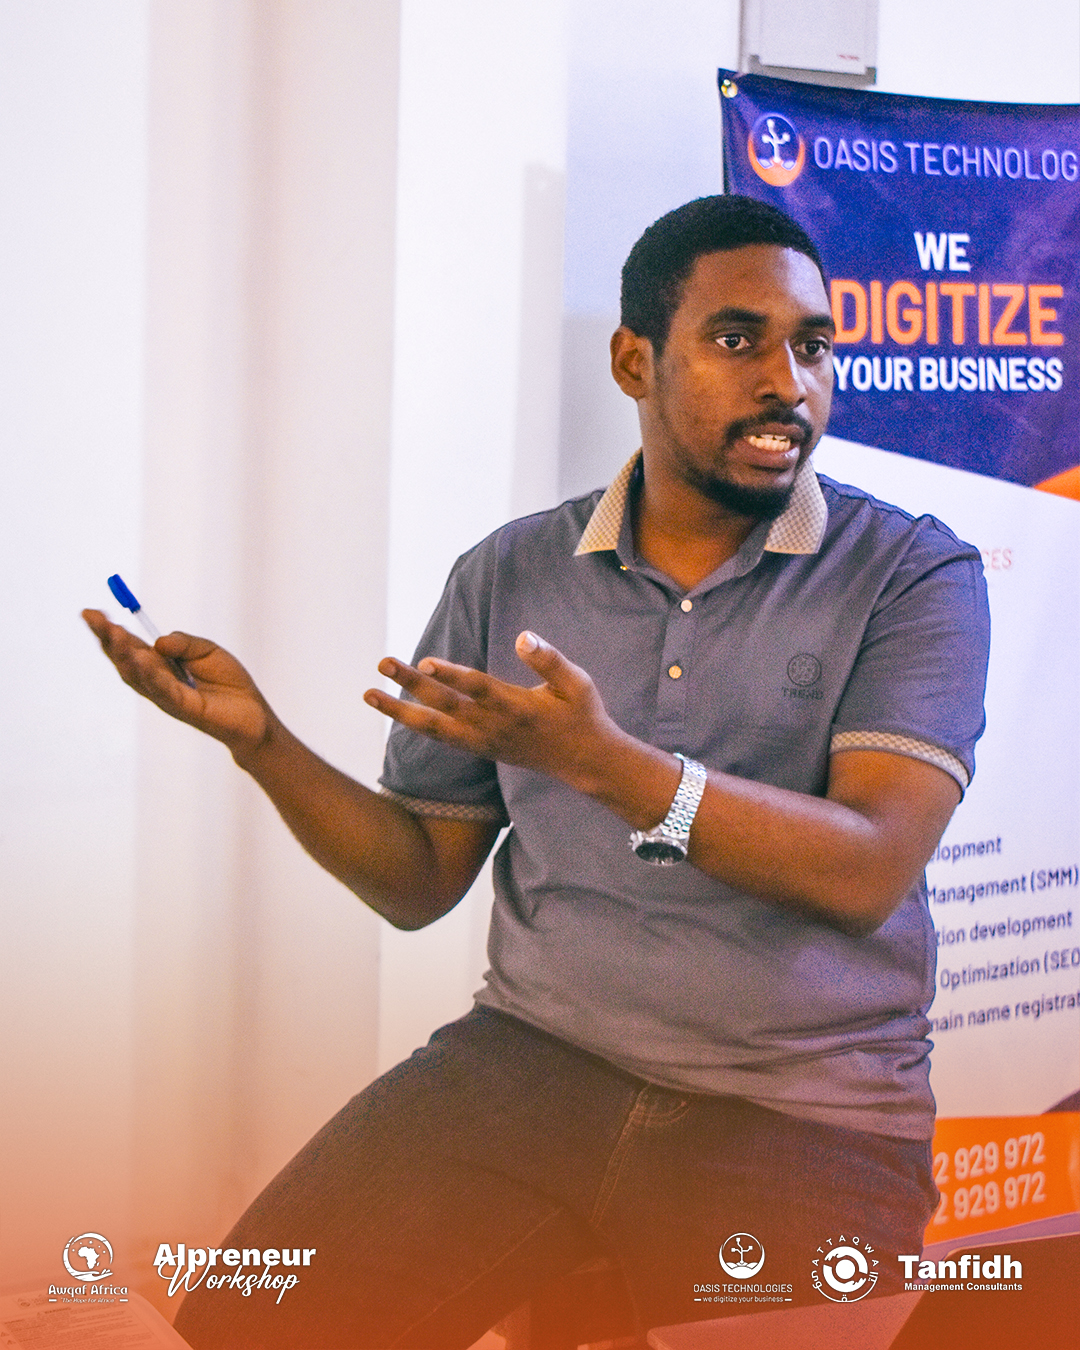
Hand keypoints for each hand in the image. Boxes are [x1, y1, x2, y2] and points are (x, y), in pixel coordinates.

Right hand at [82, 609, 271, 759]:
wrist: (253, 712)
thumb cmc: (228, 681)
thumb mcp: (206, 650)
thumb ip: (182, 643)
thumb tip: (157, 642)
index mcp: (159, 665)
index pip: (129, 646)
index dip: (109, 630)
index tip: (90, 612)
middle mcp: (157, 681)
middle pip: (125, 660)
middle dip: (107, 638)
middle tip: (92, 617)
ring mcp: (166, 697)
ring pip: (138, 676)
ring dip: (124, 654)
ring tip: (113, 634)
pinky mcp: (184, 709)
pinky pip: (164, 692)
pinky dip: (151, 676)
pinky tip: (139, 660)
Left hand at [364, 631, 627, 794]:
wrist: (585, 763)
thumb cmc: (582, 715)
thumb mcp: (577, 683)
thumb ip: (549, 661)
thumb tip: (524, 636)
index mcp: (517, 708)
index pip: (478, 689)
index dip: (452, 676)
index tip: (426, 661)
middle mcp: (493, 727)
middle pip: (444, 705)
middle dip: (411, 684)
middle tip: (383, 662)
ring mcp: (483, 741)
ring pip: (433, 727)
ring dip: (399, 710)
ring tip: (368, 694)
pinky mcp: (479, 748)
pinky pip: (440, 737)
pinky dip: (415, 724)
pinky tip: (393, 709)